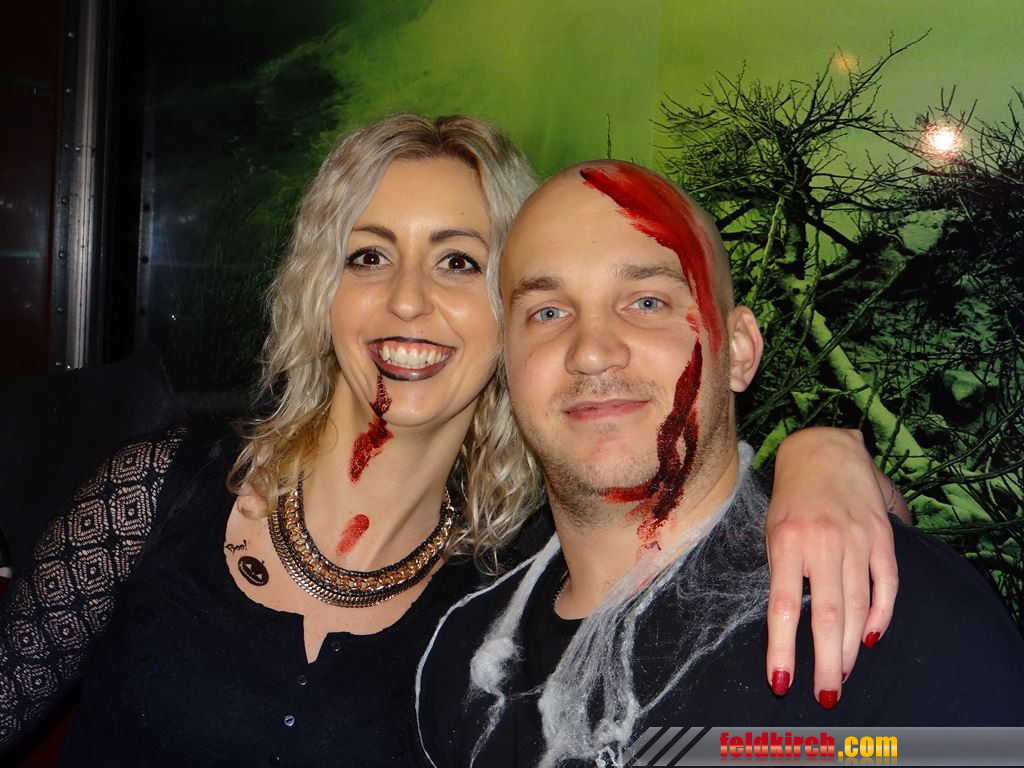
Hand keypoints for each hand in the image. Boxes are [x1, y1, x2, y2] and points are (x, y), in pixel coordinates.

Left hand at [763, 428, 899, 707]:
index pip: (783, 605)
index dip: (782, 647)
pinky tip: (869, 640)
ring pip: (857, 606)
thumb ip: (783, 571)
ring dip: (849, 647)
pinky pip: (886, 584)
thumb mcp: (772, 528)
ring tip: (840, 677)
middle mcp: (822, 542)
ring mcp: (856, 539)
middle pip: (827, 614)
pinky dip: (880, 615)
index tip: (781, 681)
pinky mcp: (881, 536)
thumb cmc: (789, 498)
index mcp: (786, 541)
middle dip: (825, 661)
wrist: (823, 449)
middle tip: (825, 695)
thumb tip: (787, 626)